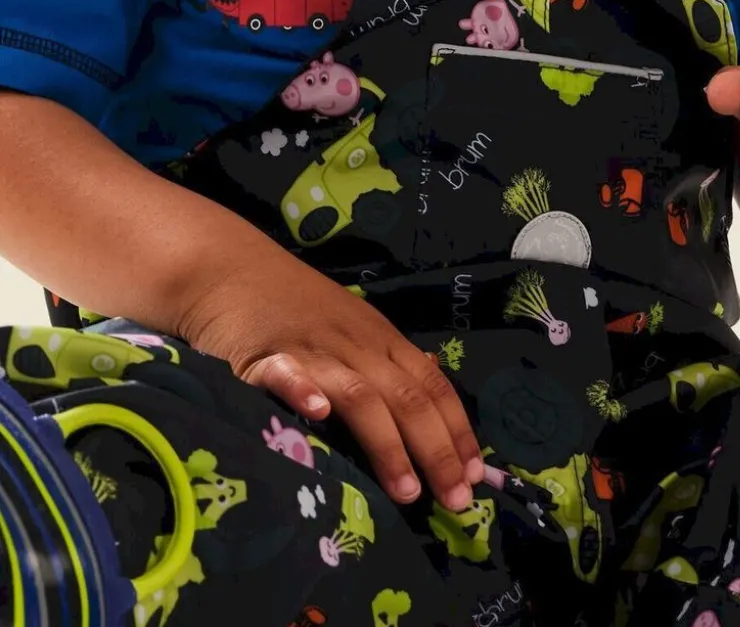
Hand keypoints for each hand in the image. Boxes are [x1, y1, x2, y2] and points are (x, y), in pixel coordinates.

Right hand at [175, 248, 481, 511]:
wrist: (230, 268)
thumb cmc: (294, 306)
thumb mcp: (354, 327)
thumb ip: (388, 360)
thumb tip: (435, 381)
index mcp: (381, 340)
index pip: (432, 385)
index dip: (458, 429)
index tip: (478, 475)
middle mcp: (357, 344)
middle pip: (407, 397)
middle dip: (437, 450)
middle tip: (458, 500)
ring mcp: (313, 349)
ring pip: (361, 395)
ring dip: (388, 443)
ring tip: (406, 491)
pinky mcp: (264, 355)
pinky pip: (286, 374)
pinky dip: (304, 392)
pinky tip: (318, 414)